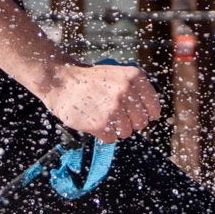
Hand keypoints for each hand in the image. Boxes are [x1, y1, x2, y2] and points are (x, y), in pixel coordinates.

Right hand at [40, 59, 162, 140]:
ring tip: (102, 116)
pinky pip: (111, 139)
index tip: (137, 115)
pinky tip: (94, 121)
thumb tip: (151, 114)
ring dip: (115, 128)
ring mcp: (113, 108)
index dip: (147, 114)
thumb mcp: (118, 74)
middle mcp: (126, 91)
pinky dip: (103, 134)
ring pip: (126, 132)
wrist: (61, 81)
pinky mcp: (100, 123)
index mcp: (134, 77)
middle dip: (129, 122)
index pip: (153, 107)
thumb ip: (136, 89)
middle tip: (114, 115)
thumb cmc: (90, 80)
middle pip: (141, 122)